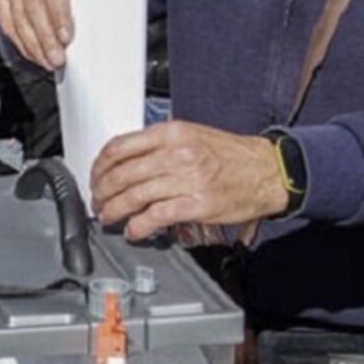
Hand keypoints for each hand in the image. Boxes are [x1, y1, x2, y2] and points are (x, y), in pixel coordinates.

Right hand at [0, 0, 87, 69]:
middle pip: (34, 5)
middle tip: (56, 58)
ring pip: (19, 17)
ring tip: (47, 61)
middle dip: (46, 36)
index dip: (59, 14)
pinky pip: (7, 23)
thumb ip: (82, 7)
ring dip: (33, 45)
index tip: (66, 38)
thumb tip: (87, 37)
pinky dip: (20, 43)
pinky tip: (33, 54)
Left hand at [90, 121, 287, 239]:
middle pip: (123, 173)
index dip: (100, 165)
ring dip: (115, 210)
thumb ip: (160, 143)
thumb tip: (128, 158)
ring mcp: (187, 179)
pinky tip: (134, 230)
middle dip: (102, 191)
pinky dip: (138, 225)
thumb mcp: (192, 134)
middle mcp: (177, 154)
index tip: (96, 177)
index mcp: (172, 133)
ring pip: (135, 196)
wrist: (267, 170)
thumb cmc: (231, 154)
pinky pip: (156, 216)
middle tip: (98, 201)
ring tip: (110, 217)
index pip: (121, 147)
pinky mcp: (197, 204)